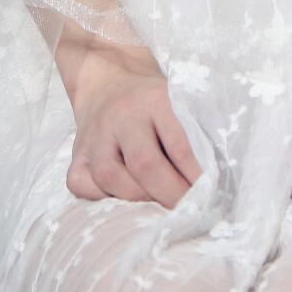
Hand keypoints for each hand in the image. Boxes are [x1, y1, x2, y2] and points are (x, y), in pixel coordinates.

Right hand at [63, 43, 202, 208]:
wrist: (109, 80)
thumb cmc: (154, 102)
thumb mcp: (178, 102)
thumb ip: (194, 133)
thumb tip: (216, 180)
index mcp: (155, 99)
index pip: (179, 145)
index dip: (196, 177)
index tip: (210, 196)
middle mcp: (122, 115)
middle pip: (145, 164)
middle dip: (171, 195)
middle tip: (189, 212)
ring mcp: (95, 136)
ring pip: (111, 178)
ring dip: (139, 199)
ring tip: (158, 202)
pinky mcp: (76, 156)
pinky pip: (84, 187)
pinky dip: (103, 199)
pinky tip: (122, 196)